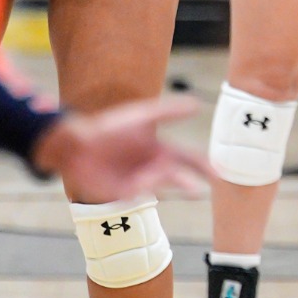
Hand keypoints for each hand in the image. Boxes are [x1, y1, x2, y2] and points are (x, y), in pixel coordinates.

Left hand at [35, 96, 209, 200]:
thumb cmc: (109, 127)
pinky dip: (147, 186)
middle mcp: (153, 167)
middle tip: (212, 183)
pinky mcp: (124, 193)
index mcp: (160, 150)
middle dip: (196, 179)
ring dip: (177, 186)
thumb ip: (168, 111)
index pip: (188, 158)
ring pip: (163, 184)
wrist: (77, 144)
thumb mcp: (142, 116)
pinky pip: (141, 191)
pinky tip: (145, 182)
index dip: (204, 164)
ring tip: (193, 190)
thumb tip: (197, 104)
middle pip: (180, 175)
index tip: (221, 171)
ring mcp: (140, 181)